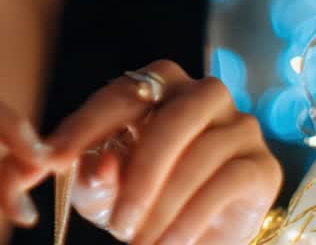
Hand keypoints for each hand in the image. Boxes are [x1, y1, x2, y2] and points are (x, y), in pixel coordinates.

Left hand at [42, 60, 280, 244]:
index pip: (120, 96)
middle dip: (140, 174)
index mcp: (159, 86)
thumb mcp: (102, 193)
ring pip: (201, 153)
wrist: (192, 239)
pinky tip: (170, 243)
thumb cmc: (140, 202)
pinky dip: (192, 217)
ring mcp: (240, 126)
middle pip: (173, 118)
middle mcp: (204, 94)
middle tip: (115, 225)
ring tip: (137, 242)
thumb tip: (100, 165)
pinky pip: (227, 182)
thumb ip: (91, 176)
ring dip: (164, 204)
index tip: (53, 160)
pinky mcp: (262, 166)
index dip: (84, 128)